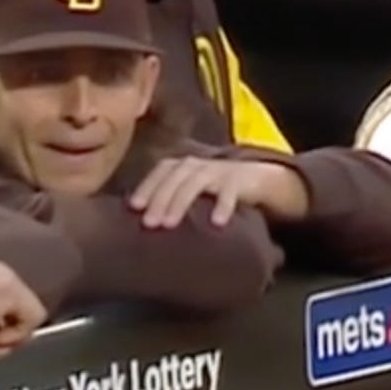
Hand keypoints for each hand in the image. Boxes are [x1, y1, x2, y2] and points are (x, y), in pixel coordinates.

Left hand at [129, 157, 308, 227]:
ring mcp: (219, 171)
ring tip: (170, 225)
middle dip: (160, 199)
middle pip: (175, 178)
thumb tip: (137, 219)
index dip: (146, 187)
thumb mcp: (189, 189)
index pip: (160, 172)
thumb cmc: (213, 190)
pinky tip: (216, 223)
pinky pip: (229, 192)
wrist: (256, 179)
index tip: (134, 208)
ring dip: (180, 203)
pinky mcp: (239, 181)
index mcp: (183, 166)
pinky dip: (222, 206)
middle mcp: (198, 165)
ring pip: (196, 183)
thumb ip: (168, 197)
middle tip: (149, 224)